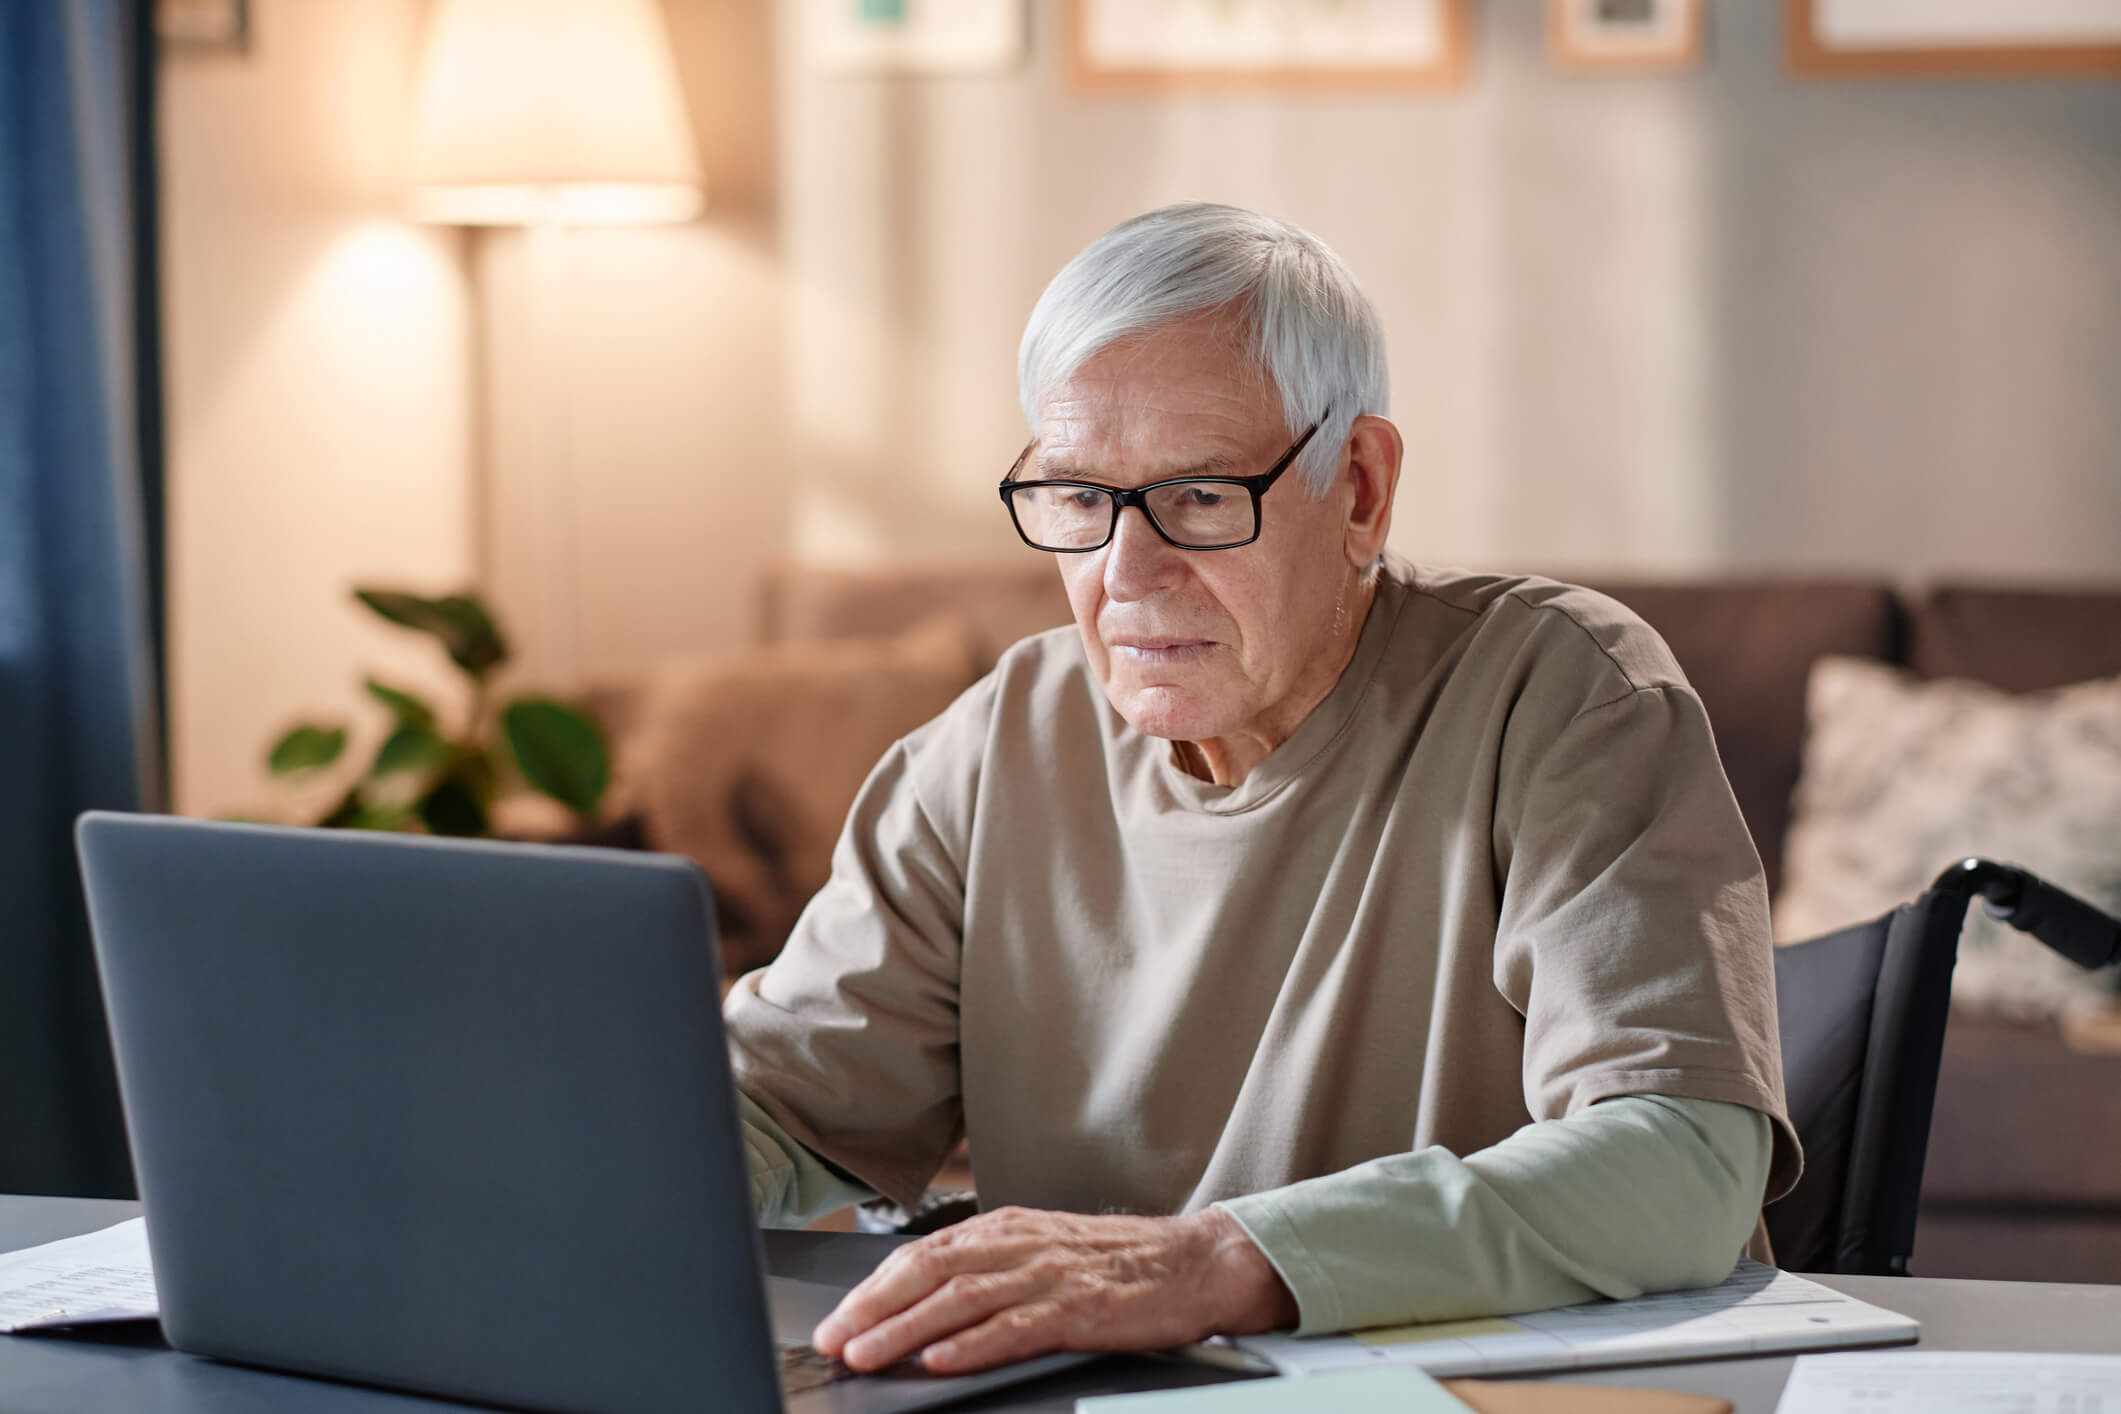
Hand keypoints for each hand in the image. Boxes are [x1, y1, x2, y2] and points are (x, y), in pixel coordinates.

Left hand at [810, 1205, 1296, 1375]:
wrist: (1195, 1262)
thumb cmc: (1119, 1264)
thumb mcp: (1043, 1251)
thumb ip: (989, 1269)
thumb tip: (925, 1303)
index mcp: (1006, 1228)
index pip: (922, 1254)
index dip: (873, 1288)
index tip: (837, 1320)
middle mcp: (1020, 1243)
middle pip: (930, 1272)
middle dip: (873, 1309)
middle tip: (833, 1340)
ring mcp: (1048, 1274)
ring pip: (961, 1299)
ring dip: (906, 1329)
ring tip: (867, 1354)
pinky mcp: (1078, 1308)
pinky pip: (1014, 1327)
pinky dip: (972, 1344)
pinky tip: (940, 1361)